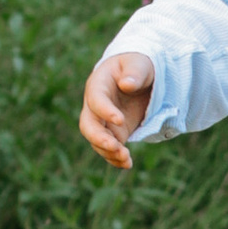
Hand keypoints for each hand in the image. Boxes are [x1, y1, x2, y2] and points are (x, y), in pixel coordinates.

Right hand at [80, 51, 154, 171]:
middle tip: (115, 147)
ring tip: (126, 159)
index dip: (105, 111)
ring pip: (97, 141)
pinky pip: (109, 148)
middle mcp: (95, 105)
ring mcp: (102, 121)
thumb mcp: (139, 63)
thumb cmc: (137, 66)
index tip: (120, 120)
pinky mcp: (113, 132)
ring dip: (109, 152)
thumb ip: (134, 72)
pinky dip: (116, 158)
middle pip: (88, 125)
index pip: (96, 99)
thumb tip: (127, 84)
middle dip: (99, 138)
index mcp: (98, 84)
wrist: (138, 77)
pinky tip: (127, 164)